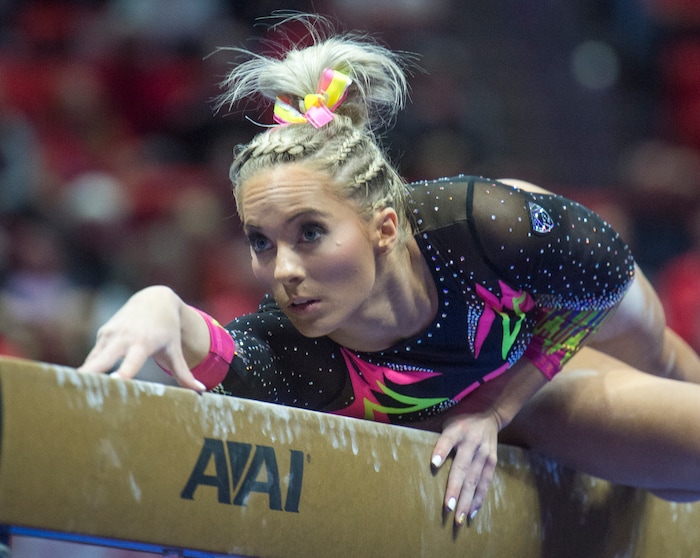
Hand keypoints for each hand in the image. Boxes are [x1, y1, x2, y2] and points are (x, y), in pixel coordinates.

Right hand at [78, 286, 208, 391]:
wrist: (156, 299)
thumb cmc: (168, 329)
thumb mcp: (175, 349)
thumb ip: (184, 373)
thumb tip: (201, 391)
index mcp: (143, 344)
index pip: (130, 363)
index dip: (121, 375)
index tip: (112, 385)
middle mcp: (124, 338)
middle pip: (102, 361)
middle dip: (89, 376)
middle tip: (77, 394)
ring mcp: (110, 335)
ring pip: (93, 360)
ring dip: (83, 376)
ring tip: (73, 394)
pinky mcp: (103, 334)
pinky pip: (94, 357)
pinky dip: (88, 369)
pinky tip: (80, 383)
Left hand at [430, 411, 499, 525]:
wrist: (489, 416)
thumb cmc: (461, 422)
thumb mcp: (448, 422)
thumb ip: (439, 439)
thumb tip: (415, 456)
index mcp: (457, 430)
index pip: (447, 440)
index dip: (441, 451)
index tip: (433, 464)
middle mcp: (472, 442)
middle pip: (462, 467)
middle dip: (455, 489)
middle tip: (448, 508)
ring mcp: (484, 453)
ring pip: (475, 480)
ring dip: (467, 500)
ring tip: (459, 518)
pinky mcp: (492, 462)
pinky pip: (485, 483)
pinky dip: (478, 499)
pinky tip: (471, 513)